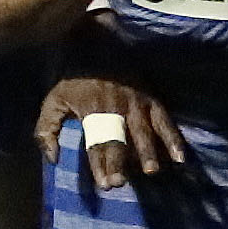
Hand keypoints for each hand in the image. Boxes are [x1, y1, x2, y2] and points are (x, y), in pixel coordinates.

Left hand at [35, 75, 187, 191]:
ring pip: (143, 131)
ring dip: (147, 152)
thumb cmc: (73, 79)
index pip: (96, 143)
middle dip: (119, 162)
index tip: (104, 184)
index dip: (99, 164)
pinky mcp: (151, 98)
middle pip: (118, 139)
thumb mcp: (53, 102)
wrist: (95, 44)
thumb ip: (47, 131)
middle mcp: (116, 108)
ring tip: (151, 171)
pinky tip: (180, 157)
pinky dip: (173, 139)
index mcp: (92, 110)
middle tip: (120, 182)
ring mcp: (137, 103)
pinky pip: (165, 120)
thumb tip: (53, 159)